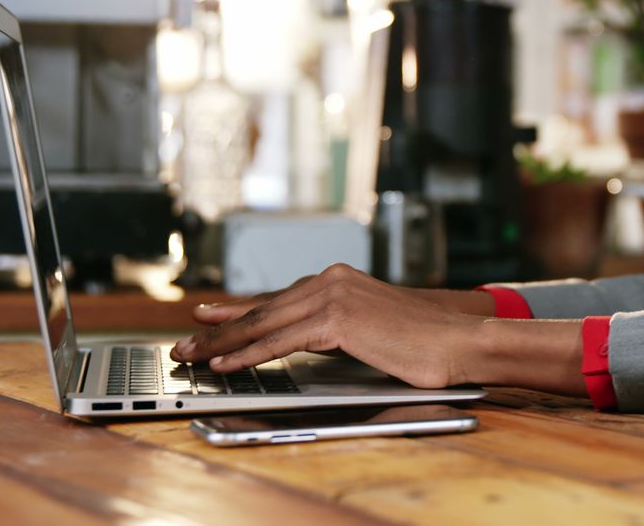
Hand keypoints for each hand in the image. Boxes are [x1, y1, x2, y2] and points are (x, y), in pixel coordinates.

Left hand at [170, 264, 482, 388]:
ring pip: (264, 323)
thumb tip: (300, 340)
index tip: (207, 317)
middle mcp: (332, 280)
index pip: (277, 298)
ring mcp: (334, 296)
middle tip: (185, 341)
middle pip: (263, 308)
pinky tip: (226, 365)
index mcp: (339, 279)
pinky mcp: (338, 319)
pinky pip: (281, 341)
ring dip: (223, 343)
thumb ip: (333, 327)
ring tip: (192, 356)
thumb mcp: (370, 328)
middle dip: (219, 328)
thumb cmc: (423, 343)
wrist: (458, 341)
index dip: (238, 311)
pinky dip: (248, 354)